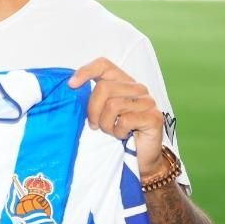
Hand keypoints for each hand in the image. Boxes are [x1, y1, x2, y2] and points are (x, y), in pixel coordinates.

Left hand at [69, 58, 165, 178]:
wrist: (141, 158)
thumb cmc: (118, 133)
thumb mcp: (101, 114)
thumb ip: (92, 100)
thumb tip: (71, 89)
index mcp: (123, 83)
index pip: (104, 65)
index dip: (86, 71)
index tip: (71, 85)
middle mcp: (137, 88)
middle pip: (104, 88)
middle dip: (93, 110)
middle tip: (95, 125)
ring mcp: (147, 102)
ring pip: (113, 105)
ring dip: (106, 124)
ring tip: (111, 131)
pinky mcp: (153, 117)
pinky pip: (125, 120)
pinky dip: (118, 132)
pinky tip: (123, 135)